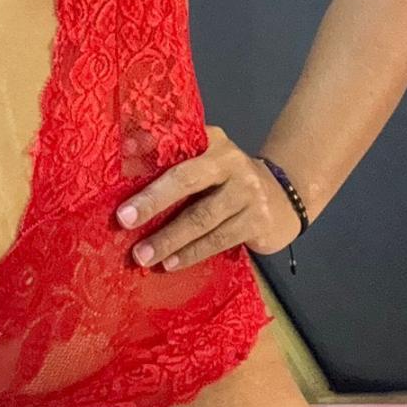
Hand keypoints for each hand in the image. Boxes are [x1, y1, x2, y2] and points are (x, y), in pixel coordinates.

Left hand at [115, 126, 301, 270]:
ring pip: (202, 218)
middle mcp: (231, 163)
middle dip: (153, 201)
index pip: (177, 146)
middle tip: (124, 220)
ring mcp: (247, 193)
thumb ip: (174, 157)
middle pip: (186, 180)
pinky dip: (191, 253)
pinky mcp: (257, 222)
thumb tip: (129, 156)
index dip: (150, 154)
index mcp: (213, 142)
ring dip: (169, 239)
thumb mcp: (207, 160)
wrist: (283, 198)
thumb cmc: (228, 180)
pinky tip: (171, 263)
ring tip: (142, 255)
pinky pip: (218, 240)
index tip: (123, 165)